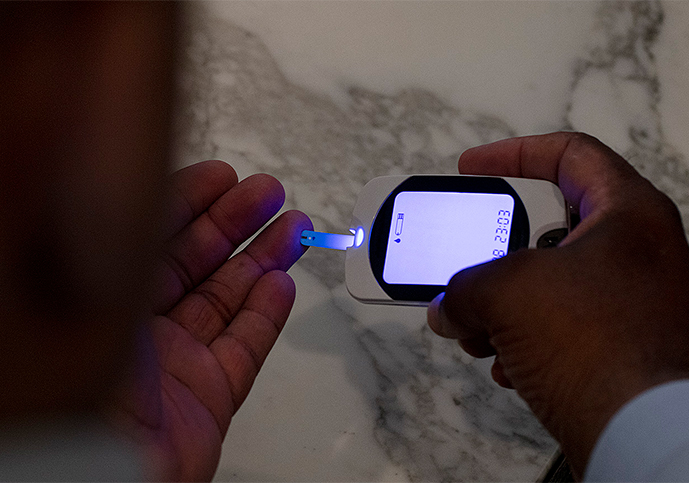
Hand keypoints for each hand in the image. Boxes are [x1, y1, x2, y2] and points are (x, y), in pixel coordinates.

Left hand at [111, 161, 310, 480]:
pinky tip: (283, 282)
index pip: (154, 236)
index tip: (223, 177)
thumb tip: (150, 189)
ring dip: (264, 258)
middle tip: (269, 194)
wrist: (103, 474)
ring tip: (295, 227)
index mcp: (104, 298)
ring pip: (229, 298)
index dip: (191, 201)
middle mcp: (142, 327)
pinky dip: (267, 313)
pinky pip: (245, 346)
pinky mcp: (209, 395)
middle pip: (197, 262)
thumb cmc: (84, 389)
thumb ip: (133, 239)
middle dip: (237, 222)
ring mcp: (179, 360)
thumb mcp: (104, 290)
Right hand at [427, 132, 688, 474]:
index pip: (570, 153)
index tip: (472, 168)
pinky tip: (506, 363)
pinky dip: (526, 339)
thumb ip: (463, 287)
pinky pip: (563, 327)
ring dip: (505, 304)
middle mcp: (638, 251)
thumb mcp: (506, 292)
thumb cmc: (594, 342)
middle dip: (498, 250)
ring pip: (552, 283)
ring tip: (476, 325)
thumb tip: (447, 308)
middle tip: (468, 259)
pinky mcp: (623, 345)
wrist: (643, 431)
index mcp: (627, 212)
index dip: (513, 153)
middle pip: (552, 227)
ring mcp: (633, 301)